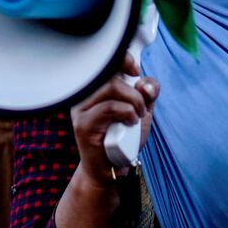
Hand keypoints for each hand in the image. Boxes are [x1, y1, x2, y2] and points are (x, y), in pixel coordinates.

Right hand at [70, 55, 158, 187]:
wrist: (112, 169)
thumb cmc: (124, 138)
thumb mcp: (142, 111)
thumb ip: (147, 93)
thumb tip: (145, 82)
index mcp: (96, 87)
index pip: (105, 61)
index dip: (123, 58)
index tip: (135, 70)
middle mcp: (84, 95)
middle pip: (111, 73)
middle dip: (135, 89)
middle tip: (141, 107)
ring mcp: (80, 109)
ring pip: (111, 87)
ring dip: (134, 102)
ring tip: (136, 116)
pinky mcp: (83, 124)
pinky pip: (109, 108)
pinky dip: (127, 113)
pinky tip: (130, 122)